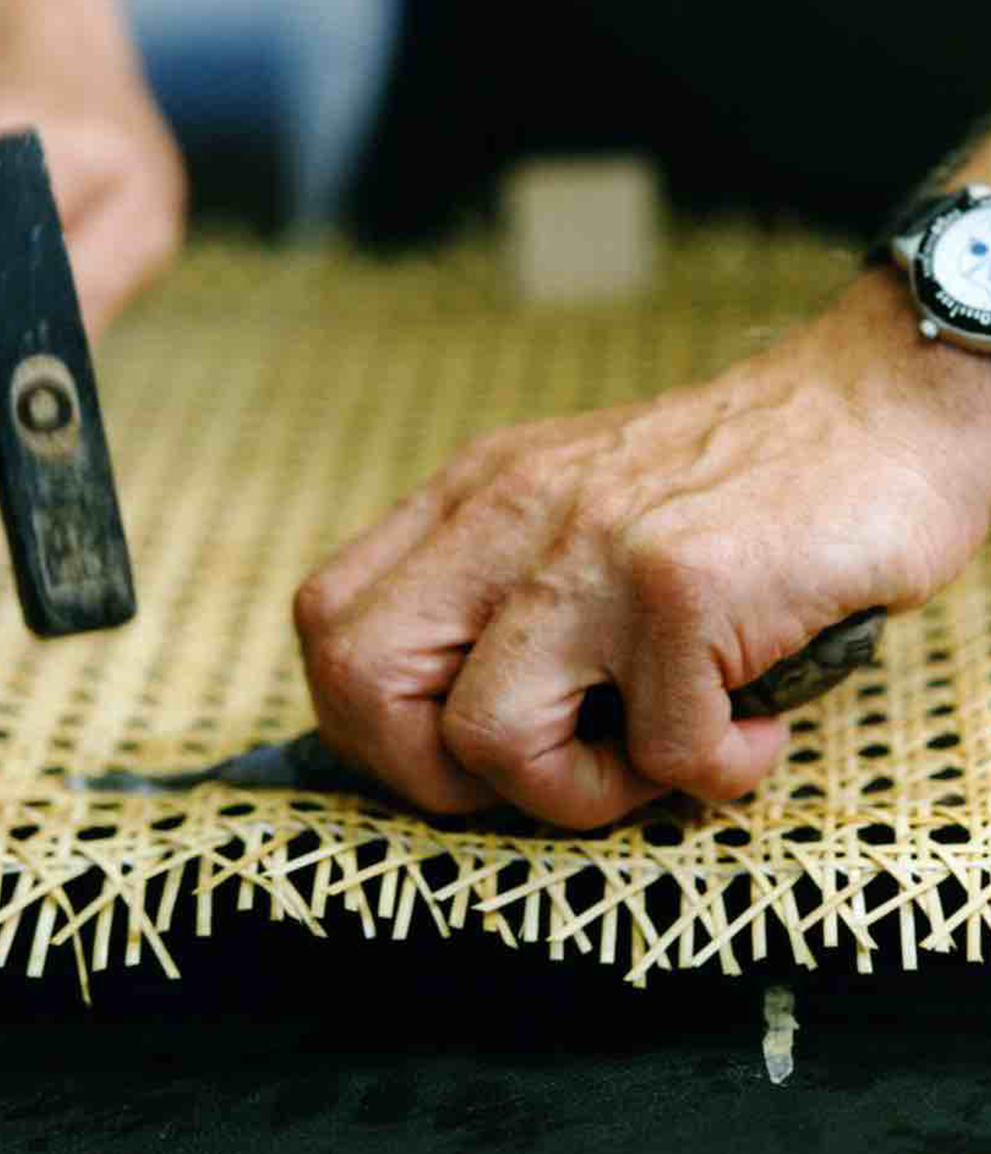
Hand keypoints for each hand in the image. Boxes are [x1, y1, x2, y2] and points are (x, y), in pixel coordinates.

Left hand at [294, 273, 990, 826]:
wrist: (869, 406)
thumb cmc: (725, 486)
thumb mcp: (570, 504)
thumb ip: (496, 585)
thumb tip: (439, 721)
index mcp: (471, 500)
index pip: (329, 624)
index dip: (368, 723)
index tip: (456, 752)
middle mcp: (509, 516)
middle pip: (360, 681)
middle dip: (436, 776)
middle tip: (541, 768)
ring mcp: (590, 550)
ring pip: (490, 739)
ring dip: (579, 793)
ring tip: (661, 752)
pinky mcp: (683, 588)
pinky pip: (666, 755)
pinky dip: (718, 770)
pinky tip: (752, 724)